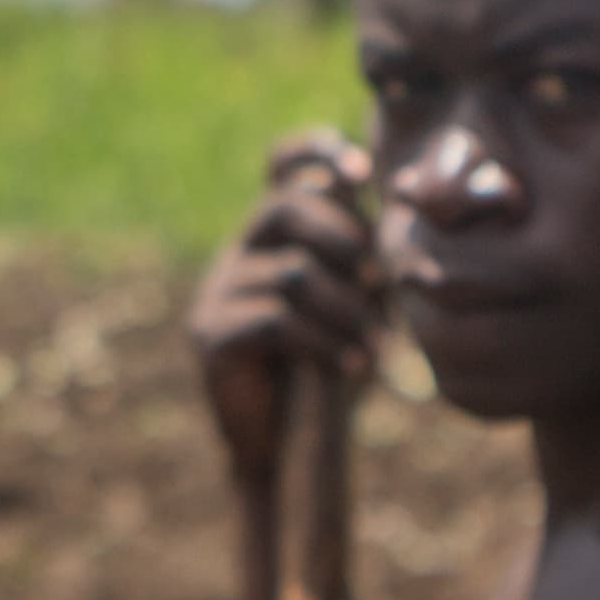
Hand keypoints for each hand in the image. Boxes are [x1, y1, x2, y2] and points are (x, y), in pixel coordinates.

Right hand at [187, 131, 381, 480]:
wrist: (287, 448)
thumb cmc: (332, 369)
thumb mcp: (361, 305)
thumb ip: (368, 259)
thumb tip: (391, 211)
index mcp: (277, 234)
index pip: (282, 163)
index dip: (315, 150)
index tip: (360, 170)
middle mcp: (240, 250)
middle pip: (289, 206)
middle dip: (347, 241)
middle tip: (380, 287)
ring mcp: (218, 289)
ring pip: (292, 270)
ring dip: (348, 311)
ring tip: (377, 351)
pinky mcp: (209, 334)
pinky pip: (274, 318)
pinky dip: (324, 343)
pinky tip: (351, 369)